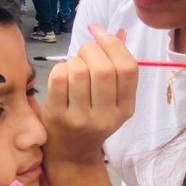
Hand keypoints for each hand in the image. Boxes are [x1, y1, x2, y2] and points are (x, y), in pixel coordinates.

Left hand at [43, 25, 136, 163]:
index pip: (128, 69)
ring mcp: (81, 118)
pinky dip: (60, 68)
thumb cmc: (91, 117)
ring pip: (79, 71)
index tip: (100, 33)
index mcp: (125, 108)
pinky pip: (59, 78)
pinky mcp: (57, 117)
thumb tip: (118, 31)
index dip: (114, 44)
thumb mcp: (111, 98)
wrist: (70, 154)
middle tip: (84, 52)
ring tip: (73, 67)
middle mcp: (107, 116)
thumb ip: (116, 66)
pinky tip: (62, 75)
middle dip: (91, 49)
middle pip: (103, 68)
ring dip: (74, 60)